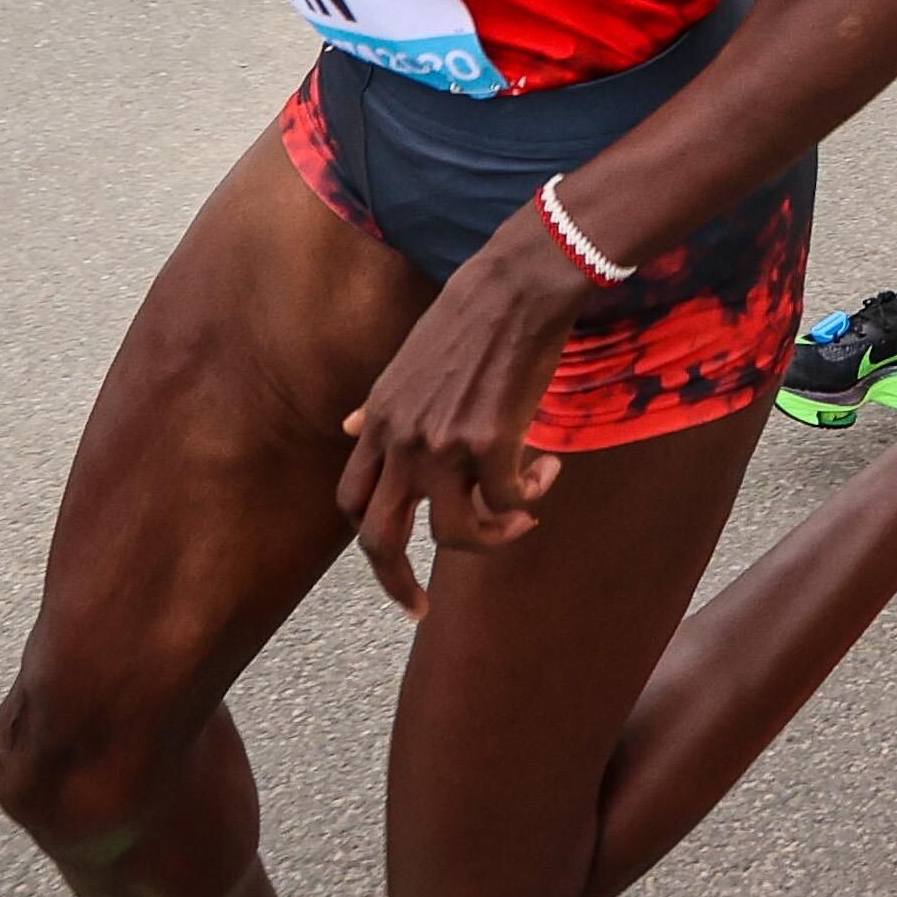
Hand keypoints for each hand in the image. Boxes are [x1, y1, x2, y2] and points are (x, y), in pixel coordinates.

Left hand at [334, 238, 583, 607]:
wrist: (517, 285)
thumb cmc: (469, 316)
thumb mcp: (406, 360)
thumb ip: (378, 405)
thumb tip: (347, 427)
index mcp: (378, 420)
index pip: (350, 502)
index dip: (367, 545)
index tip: (394, 570)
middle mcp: (402, 440)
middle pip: (380, 540)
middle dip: (398, 586)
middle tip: (420, 610)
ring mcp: (444, 444)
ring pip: (454, 535)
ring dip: (494, 537)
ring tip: (523, 516)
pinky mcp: (492, 442)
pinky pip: (508, 500)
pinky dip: (532, 495)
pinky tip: (549, 471)